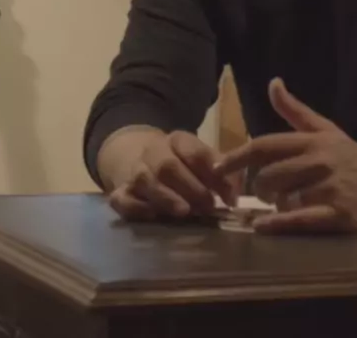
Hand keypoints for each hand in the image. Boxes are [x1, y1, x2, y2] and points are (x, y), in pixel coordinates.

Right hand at [109, 130, 238, 220]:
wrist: (137, 155)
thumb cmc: (181, 164)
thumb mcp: (201, 159)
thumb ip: (222, 174)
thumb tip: (235, 195)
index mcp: (177, 141)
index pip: (195, 153)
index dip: (215, 176)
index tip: (231, 198)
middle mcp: (153, 152)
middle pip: (168, 165)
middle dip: (190, 187)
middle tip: (208, 207)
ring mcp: (135, 172)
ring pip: (146, 180)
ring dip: (166, 197)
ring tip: (184, 212)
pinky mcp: (120, 192)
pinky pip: (122, 198)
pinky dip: (136, 207)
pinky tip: (152, 215)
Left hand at [216, 78, 356, 233]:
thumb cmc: (352, 156)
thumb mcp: (325, 129)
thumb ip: (294, 110)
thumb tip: (273, 83)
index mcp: (311, 141)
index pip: (265, 145)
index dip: (236, 157)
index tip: (216, 166)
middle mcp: (319, 161)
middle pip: (268, 175)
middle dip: (258, 187)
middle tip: (262, 193)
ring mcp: (330, 188)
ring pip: (283, 198)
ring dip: (274, 206)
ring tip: (282, 205)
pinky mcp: (340, 215)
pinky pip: (301, 220)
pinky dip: (278, 224)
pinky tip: (262, 227)